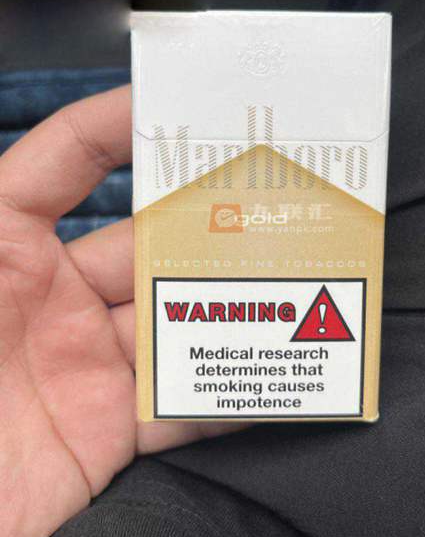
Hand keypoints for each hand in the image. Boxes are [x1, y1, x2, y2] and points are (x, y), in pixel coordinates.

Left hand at [0, 86, 245, 536]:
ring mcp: (87, 365)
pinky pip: (183, 408)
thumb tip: (74, 135)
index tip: (178, 105)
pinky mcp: (109, 432)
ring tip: (285, 283)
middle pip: (146, 243)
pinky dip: (228, 395)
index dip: (118, 125)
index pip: (67, 164)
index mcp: (4, 249)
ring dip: (228, 307)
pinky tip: (270, 375)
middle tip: (265, 200)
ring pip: (176, 323)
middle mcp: (54, 299)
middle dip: (203, 220)